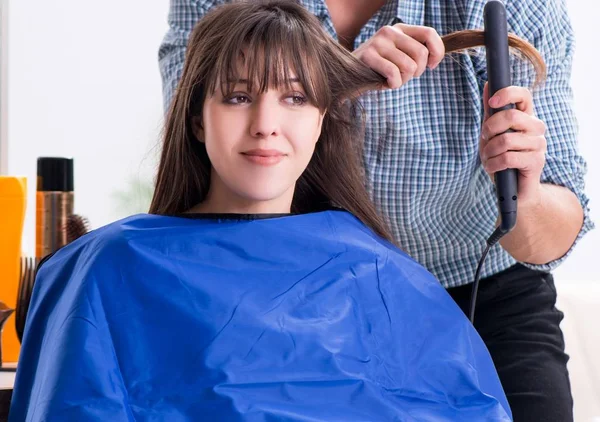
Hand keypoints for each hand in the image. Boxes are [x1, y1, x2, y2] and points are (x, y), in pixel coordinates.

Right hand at [352, 23, 444, 88]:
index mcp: (400, 29)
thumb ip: (416, 53)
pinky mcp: (368, 55)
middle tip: (404, 77)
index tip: (431, 66)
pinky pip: (394, 73)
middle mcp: (389, 31)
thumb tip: (435, 58)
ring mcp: (378, 42)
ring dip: (403, 80)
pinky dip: (393, 84)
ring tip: (392, 79)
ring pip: (409, 66)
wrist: (349, 78)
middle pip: (421, 53)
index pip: (429, 34)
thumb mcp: (399, 57)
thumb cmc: (378, 71)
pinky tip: (385, 84)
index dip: (437, 52)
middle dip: (417, 72)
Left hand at [480, 83, 546, 208]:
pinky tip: (492, 167)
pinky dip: (493, 163)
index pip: (524, 94)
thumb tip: (487, 85)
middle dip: (490, 128)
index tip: (492, 102)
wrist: (514, 190)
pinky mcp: (536, 161)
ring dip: (489, 151)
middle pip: (512, 116)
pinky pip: (508, 157)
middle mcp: (536, 128)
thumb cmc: (502, 158)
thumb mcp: (492, 134)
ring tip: (488, 158)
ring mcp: (539, 144)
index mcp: (527, 117)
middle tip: (485, 138)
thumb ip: (490, 112)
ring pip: (506, 139)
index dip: (507, 93)